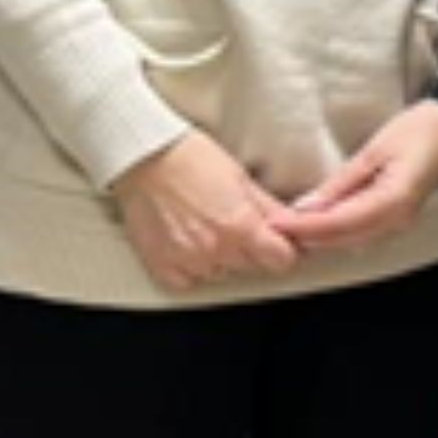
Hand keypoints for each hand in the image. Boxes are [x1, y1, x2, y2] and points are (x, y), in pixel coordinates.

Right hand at [112, 131, 303, 291]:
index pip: (282, 260)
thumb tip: (293, 226)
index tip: (276, 240)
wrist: (143, 157)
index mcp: (240, 226)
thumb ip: (270, 209)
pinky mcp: (162, 266)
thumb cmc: (189, 158)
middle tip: (234, 222)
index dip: (282, 249)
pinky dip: (193, 267)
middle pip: (252, 267)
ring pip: (222, 273)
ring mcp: (187, 261)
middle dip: (251, 249)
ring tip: (206, 225)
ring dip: (222, 258)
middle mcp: (215, 249)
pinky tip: (188, 241)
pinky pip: (190, 281)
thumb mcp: (241, 178)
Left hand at [270, 101, 437, 254]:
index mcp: (394, 201)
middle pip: (343, 238)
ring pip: (351, 240)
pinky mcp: (397, 217)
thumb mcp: (373, 151)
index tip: (277, 224)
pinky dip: (336, 231)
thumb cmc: (419, 129)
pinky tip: (316, 223)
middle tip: (273, 228)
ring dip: (320, 237)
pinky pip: (361, 232)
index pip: (340, 223)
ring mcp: (400, 221)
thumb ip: (341, 183)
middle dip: (307, 237)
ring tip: (288, 226)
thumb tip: (307, 206)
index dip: (305, 227)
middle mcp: (398, 219)